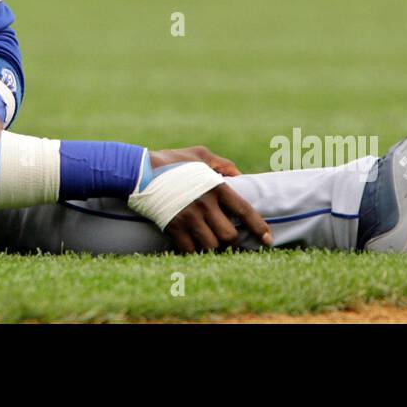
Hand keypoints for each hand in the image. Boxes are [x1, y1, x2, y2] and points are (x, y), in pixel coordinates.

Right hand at [151, 147, 271, 252]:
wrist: (138, 169)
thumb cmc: (170, 160)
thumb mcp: (200, 154)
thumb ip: (223, 164)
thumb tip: (241, 177)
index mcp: (216, 186)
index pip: (245, 211)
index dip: (259, 228)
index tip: (267, 240)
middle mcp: (205, 204)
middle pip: (229, 236)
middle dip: (230, 241)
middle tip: (227, 239)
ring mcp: (188, 218)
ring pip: (211, 246)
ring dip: (212, 247)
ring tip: (210, 243)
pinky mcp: (172, 227)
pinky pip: (190, 250)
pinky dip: (194, 252)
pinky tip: (193, 247)